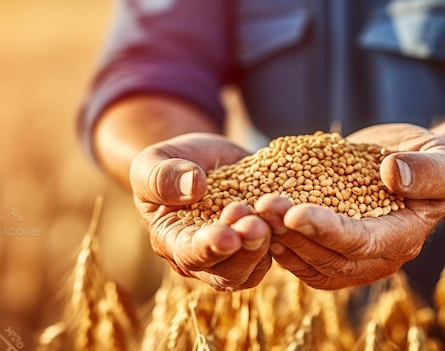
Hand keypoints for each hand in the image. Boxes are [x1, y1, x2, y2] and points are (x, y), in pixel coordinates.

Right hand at [129, 133, 272, 289]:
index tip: (227, 235)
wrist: (200, 160)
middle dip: (245, 250)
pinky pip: (279, 247)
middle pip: (228, 272)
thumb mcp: (152, 163)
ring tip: (273, 215)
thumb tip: (194, 186)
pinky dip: (287, 233)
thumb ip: (162, 177)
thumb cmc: (168, 163)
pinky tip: (292, 210)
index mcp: (172, 243)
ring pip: (256, 267)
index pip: (190, 254)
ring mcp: (237, 253)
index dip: (209, 247)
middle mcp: (206, 259)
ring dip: (267, 245)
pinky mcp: (262, 240)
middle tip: (257, 224)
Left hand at [256, 124, 444, 289]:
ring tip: (251, 212)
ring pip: (311, 265)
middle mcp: (378, 258)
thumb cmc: (430, 161)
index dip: (327, 230)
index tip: (293, 213)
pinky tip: (258, 221)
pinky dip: (279, 244)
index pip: (362, 242)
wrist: (410, 167)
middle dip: (292, 235)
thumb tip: (393, 172)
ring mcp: (354, 260)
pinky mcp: (333, 251)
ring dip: (279, 241)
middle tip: (261, 208)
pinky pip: (303, 260)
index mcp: (405, 237)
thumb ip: (427, 170)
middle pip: (330, 259)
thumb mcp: (443, 158)